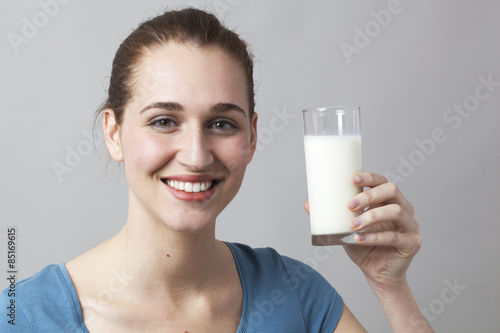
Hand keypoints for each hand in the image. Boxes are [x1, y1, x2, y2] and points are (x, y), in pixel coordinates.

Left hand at [304, 172, 421, 289]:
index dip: (369, 177)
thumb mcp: (343, 229)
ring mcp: (410, 225)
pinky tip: (358, 239)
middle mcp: (403, 208)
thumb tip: (307, 204)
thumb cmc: (363, 247)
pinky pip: (394, 236)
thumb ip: (330, 216)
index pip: (382, 182)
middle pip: (391, 191)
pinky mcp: (412, 243)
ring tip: (352, 225)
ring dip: (371, 216)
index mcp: (388, 200)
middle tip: (349, 205)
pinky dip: (374, 237)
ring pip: (395, 211)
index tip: (352, 178)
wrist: (377, 274)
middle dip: (368, 196)